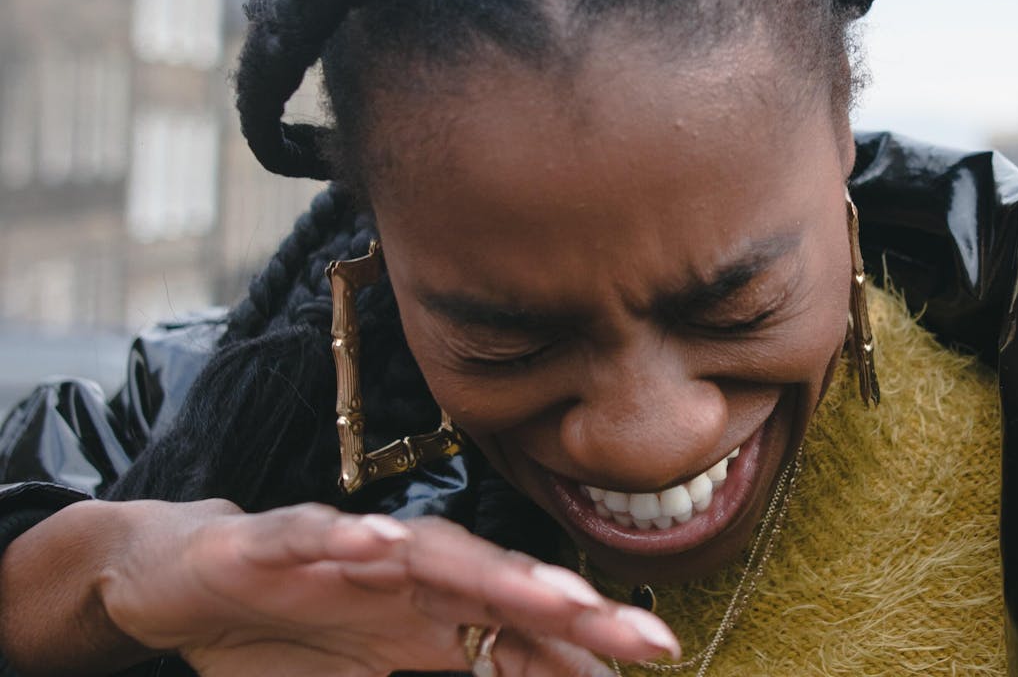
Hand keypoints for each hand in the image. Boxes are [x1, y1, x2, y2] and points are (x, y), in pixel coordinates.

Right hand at [98, 500, 677, 676]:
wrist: (181, 579)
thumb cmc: (290, 626)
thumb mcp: (380, 672)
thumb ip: (461, 669)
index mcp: (433, 610)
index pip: (522, 628)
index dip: (586, 647)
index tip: (655, 661)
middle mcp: (407, 575)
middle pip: (502, 585)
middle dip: (574, 611)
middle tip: (641, 636)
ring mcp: (348, 555)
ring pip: (431, 554)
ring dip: (493, 571)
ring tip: (552, 595)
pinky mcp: (277, 544)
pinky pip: (318, 537)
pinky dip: (350, 541)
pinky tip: (382, 547)